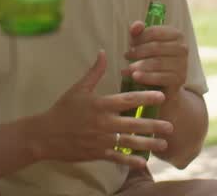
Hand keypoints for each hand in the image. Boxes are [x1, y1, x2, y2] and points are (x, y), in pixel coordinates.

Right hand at [31, 51, 171, 168]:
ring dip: (148, 144)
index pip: (127, 100)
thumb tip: (103, 52)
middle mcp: (103, 123)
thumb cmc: (62, 109)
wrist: (46, 135)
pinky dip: (131, 161)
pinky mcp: (97, 153)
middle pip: (133, 124)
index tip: (161, 95)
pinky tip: (144, 162)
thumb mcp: (78, 89)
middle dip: (153, 125)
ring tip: (164, 144)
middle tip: (170, 125)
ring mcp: (101, 140)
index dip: (145, 97)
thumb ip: (94, 72)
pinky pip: (117, 157)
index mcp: (100, 105)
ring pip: (129, 143)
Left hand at [123, 22, 188, 97]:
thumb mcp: (146, 44)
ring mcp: (182, 64)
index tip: (130, 44)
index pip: (154, 32)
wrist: (165, 84)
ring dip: (140, 65)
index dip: (139, 37)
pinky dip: (145, 77)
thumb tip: (136, 26)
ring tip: (127, 68)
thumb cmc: (154, 59)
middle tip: (126, 56)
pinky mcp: (179, 79)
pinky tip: (135, 77)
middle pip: (155, 47)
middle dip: (138, 51)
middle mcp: (182, 48)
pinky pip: (160, 77)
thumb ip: (140, 32)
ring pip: (157, 62)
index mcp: (176, 34)